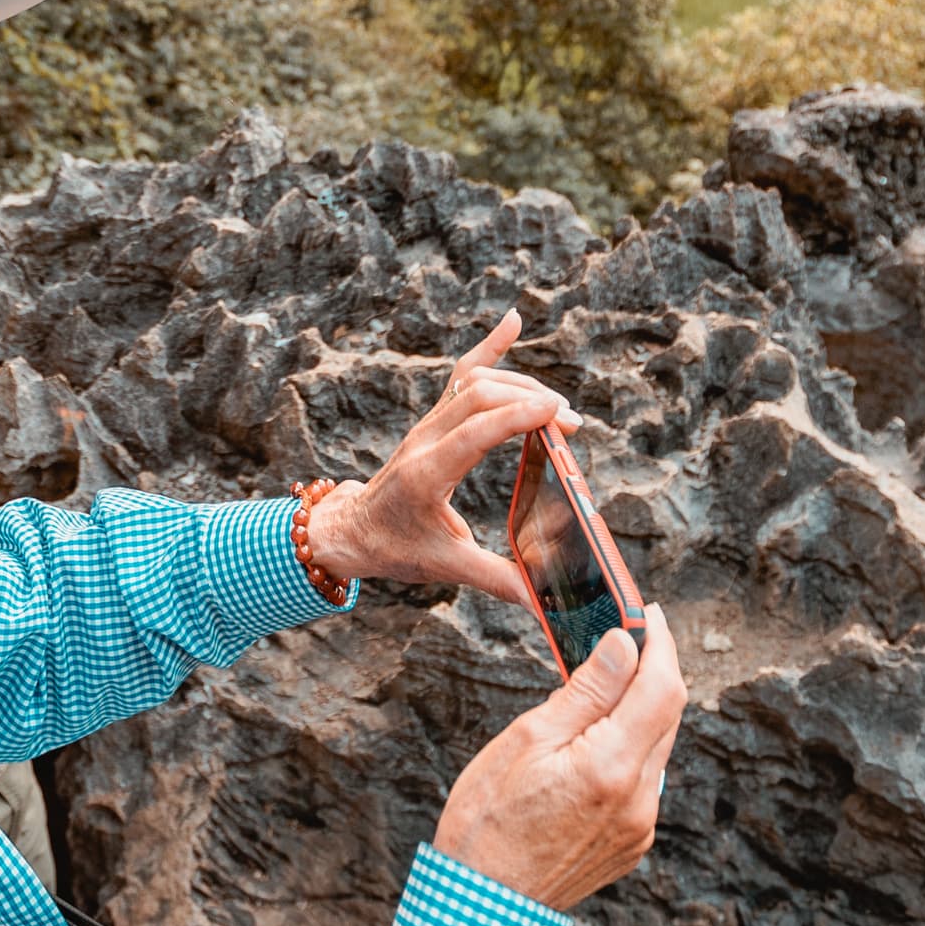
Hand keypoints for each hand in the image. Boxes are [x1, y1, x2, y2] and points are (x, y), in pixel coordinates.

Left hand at [299, 311, 565, 607]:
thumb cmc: (394, 548)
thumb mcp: (445, 567)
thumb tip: (543, 603)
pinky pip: (461, 374)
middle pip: (479, 395)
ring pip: (473, 381)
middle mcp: (426, 439)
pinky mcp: (434, 419)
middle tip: (572, 424)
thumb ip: (496, 579)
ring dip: (519, 383)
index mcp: (428, 473)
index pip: (476, 430)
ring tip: (559, 407)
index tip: (561, 415)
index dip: (519, 416)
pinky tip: (512, 322)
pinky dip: (489, 347)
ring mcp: (428, 424)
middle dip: (530, 400)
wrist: (352, 530)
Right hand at [429, 613, 685, 910]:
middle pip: (668, 716)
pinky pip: (645, 782)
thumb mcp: (527, 740)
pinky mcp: (631, 844)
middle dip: (653, 672)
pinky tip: (596, 741)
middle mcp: (639, 800)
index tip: (650, 615)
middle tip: (628, 638)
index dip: (661, 644)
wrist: (482, 907)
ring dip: (642, 711)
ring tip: (605, 685)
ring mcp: (640, 827)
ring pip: (658, 748)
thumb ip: (585, 692)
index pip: (661, 687)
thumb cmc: (487, 823)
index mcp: (612, 767)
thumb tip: (622, 645)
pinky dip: (631, 749)